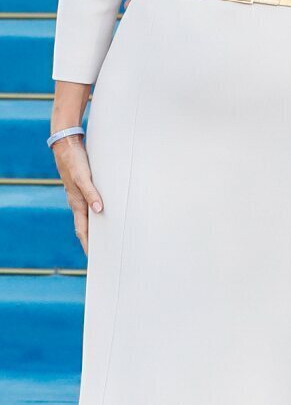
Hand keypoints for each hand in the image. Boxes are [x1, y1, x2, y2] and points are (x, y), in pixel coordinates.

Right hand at [52, 135, 102, 255]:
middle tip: (104, 252)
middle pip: (86, 226)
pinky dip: (98, 211)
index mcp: (77, 203)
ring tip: (107, 236)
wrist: (67, 145)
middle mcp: (78, 202)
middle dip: (93, 240)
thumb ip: (91, 193)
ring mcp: (80, 194)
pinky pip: (92, 203)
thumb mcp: (83, 178)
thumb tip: (99, 210)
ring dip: (97, 226)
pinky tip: (105, 212)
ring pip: (89, 215)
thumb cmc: (75, 161)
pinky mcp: (84, 186)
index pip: (82, 231)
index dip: (87, 245)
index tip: (93, 259)